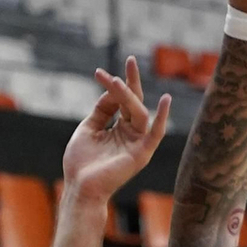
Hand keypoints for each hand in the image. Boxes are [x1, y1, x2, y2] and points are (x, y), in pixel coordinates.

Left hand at [61, 57, 172, 207]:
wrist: (79, 187)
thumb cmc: (81, 162)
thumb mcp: (88, 128)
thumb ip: (102, 109)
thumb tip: (113, 90)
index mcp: (119, 128)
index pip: (122, 101)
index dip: (115, 85)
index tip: (100, 72)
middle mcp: (131, 133)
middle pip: (134, 102)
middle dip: (131, 81)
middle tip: (129, 59)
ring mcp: (137, 143)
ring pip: (139, 112)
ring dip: (129, 96)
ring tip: (116, 82)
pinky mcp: (141, 154)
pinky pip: (156, 133)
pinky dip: (162, 117)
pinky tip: (166, 99)